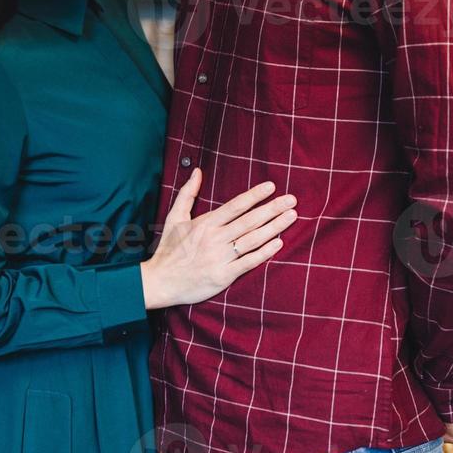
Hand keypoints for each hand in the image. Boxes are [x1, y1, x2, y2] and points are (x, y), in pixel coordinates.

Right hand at [141, 169, 296, 309]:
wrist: (160, 281)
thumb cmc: (168, 249)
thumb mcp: (174, 217)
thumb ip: (187, 193)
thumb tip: (196, 171)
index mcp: (206, 223)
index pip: (235, 205)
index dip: (255, 195)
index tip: (271, 186)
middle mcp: (215, 238)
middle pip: (249, 220)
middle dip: (273, 209)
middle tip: (291, 200)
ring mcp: (221, 257)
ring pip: (253, 239)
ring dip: (274, 227)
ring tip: (291, 216)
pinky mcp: (224, 275)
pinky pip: (249, 262)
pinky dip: (265, 252)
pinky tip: (279, 243)